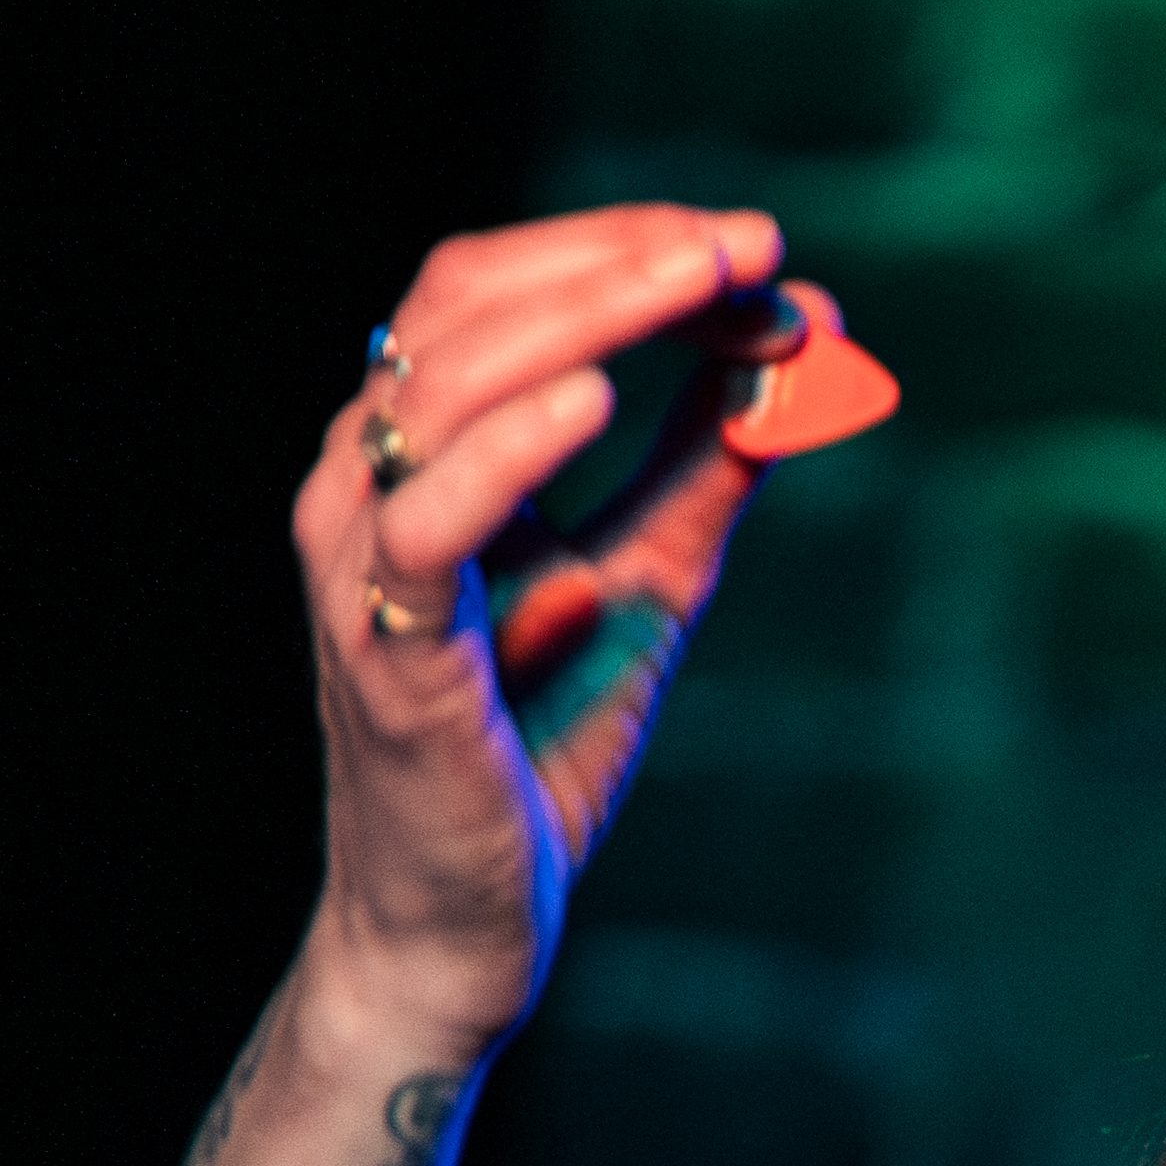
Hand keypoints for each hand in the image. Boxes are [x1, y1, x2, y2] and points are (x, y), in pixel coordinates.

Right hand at [293, 202, 820, 1048]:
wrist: (470, 918)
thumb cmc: (540, 741)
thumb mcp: (651, 573)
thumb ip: (712, 459)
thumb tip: (803, 334)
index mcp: (418, 450)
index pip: (496, 291)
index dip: (617, 249)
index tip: (753, 248)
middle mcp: (365, 483)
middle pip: (463, 307)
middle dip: (613, 261)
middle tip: (743, 247)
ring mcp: (362, 564)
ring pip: (439, 388)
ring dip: (580, 321)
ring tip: (696, 285)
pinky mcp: (387, 654)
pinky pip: (425, 528)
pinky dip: (506, 454)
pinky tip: (596, 406)